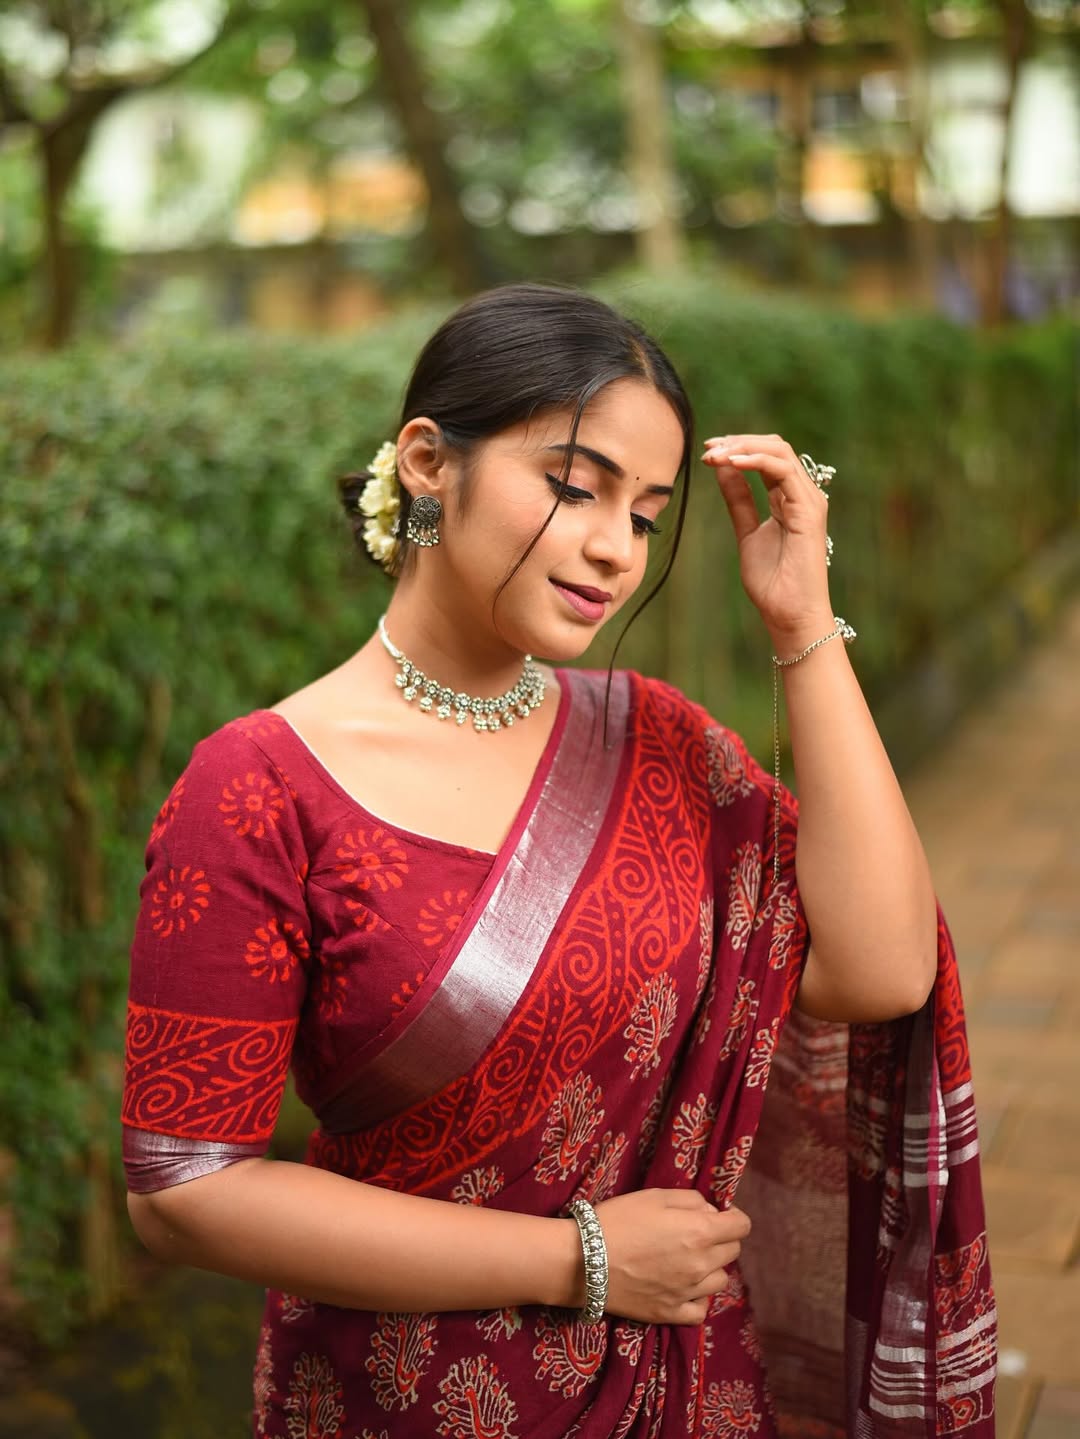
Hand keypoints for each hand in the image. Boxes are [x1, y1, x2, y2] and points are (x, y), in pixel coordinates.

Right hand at [591, 1188, 749, 1325]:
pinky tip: (683, 1287)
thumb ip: (691, 1200)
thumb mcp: (655, 1195)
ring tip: (686, 1260)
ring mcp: (688, 1293)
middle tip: (694, 1233)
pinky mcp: (671, 1314)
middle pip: (732, 1251)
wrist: (583, 1260)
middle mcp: (701, 1264)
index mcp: (700, 1232)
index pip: (741, 1226)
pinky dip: (698, 1298)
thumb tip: (711, 1212)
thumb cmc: (618, 1219)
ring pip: (720, 1280)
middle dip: (720, 1238)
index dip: (732, 1216)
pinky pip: (701, 1309)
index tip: (718, 1214)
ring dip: (710, 1267)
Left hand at [702, 432, 834, 645]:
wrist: (789, 615)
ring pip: (779, 452)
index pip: (767, 457)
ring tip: (714, 455)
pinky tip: (731, 464)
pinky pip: (783, 470)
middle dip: (737, 442)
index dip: (737, 448)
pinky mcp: (808, 509)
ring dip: (742, 448)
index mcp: (790, 498)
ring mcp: (809, 500)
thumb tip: (723, 471)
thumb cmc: (773, 583)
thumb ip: (739, 501)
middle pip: (774, 447)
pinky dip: (755, 461)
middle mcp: (803, 494)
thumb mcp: (747, 533)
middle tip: (707, 449)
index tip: (707, 452)